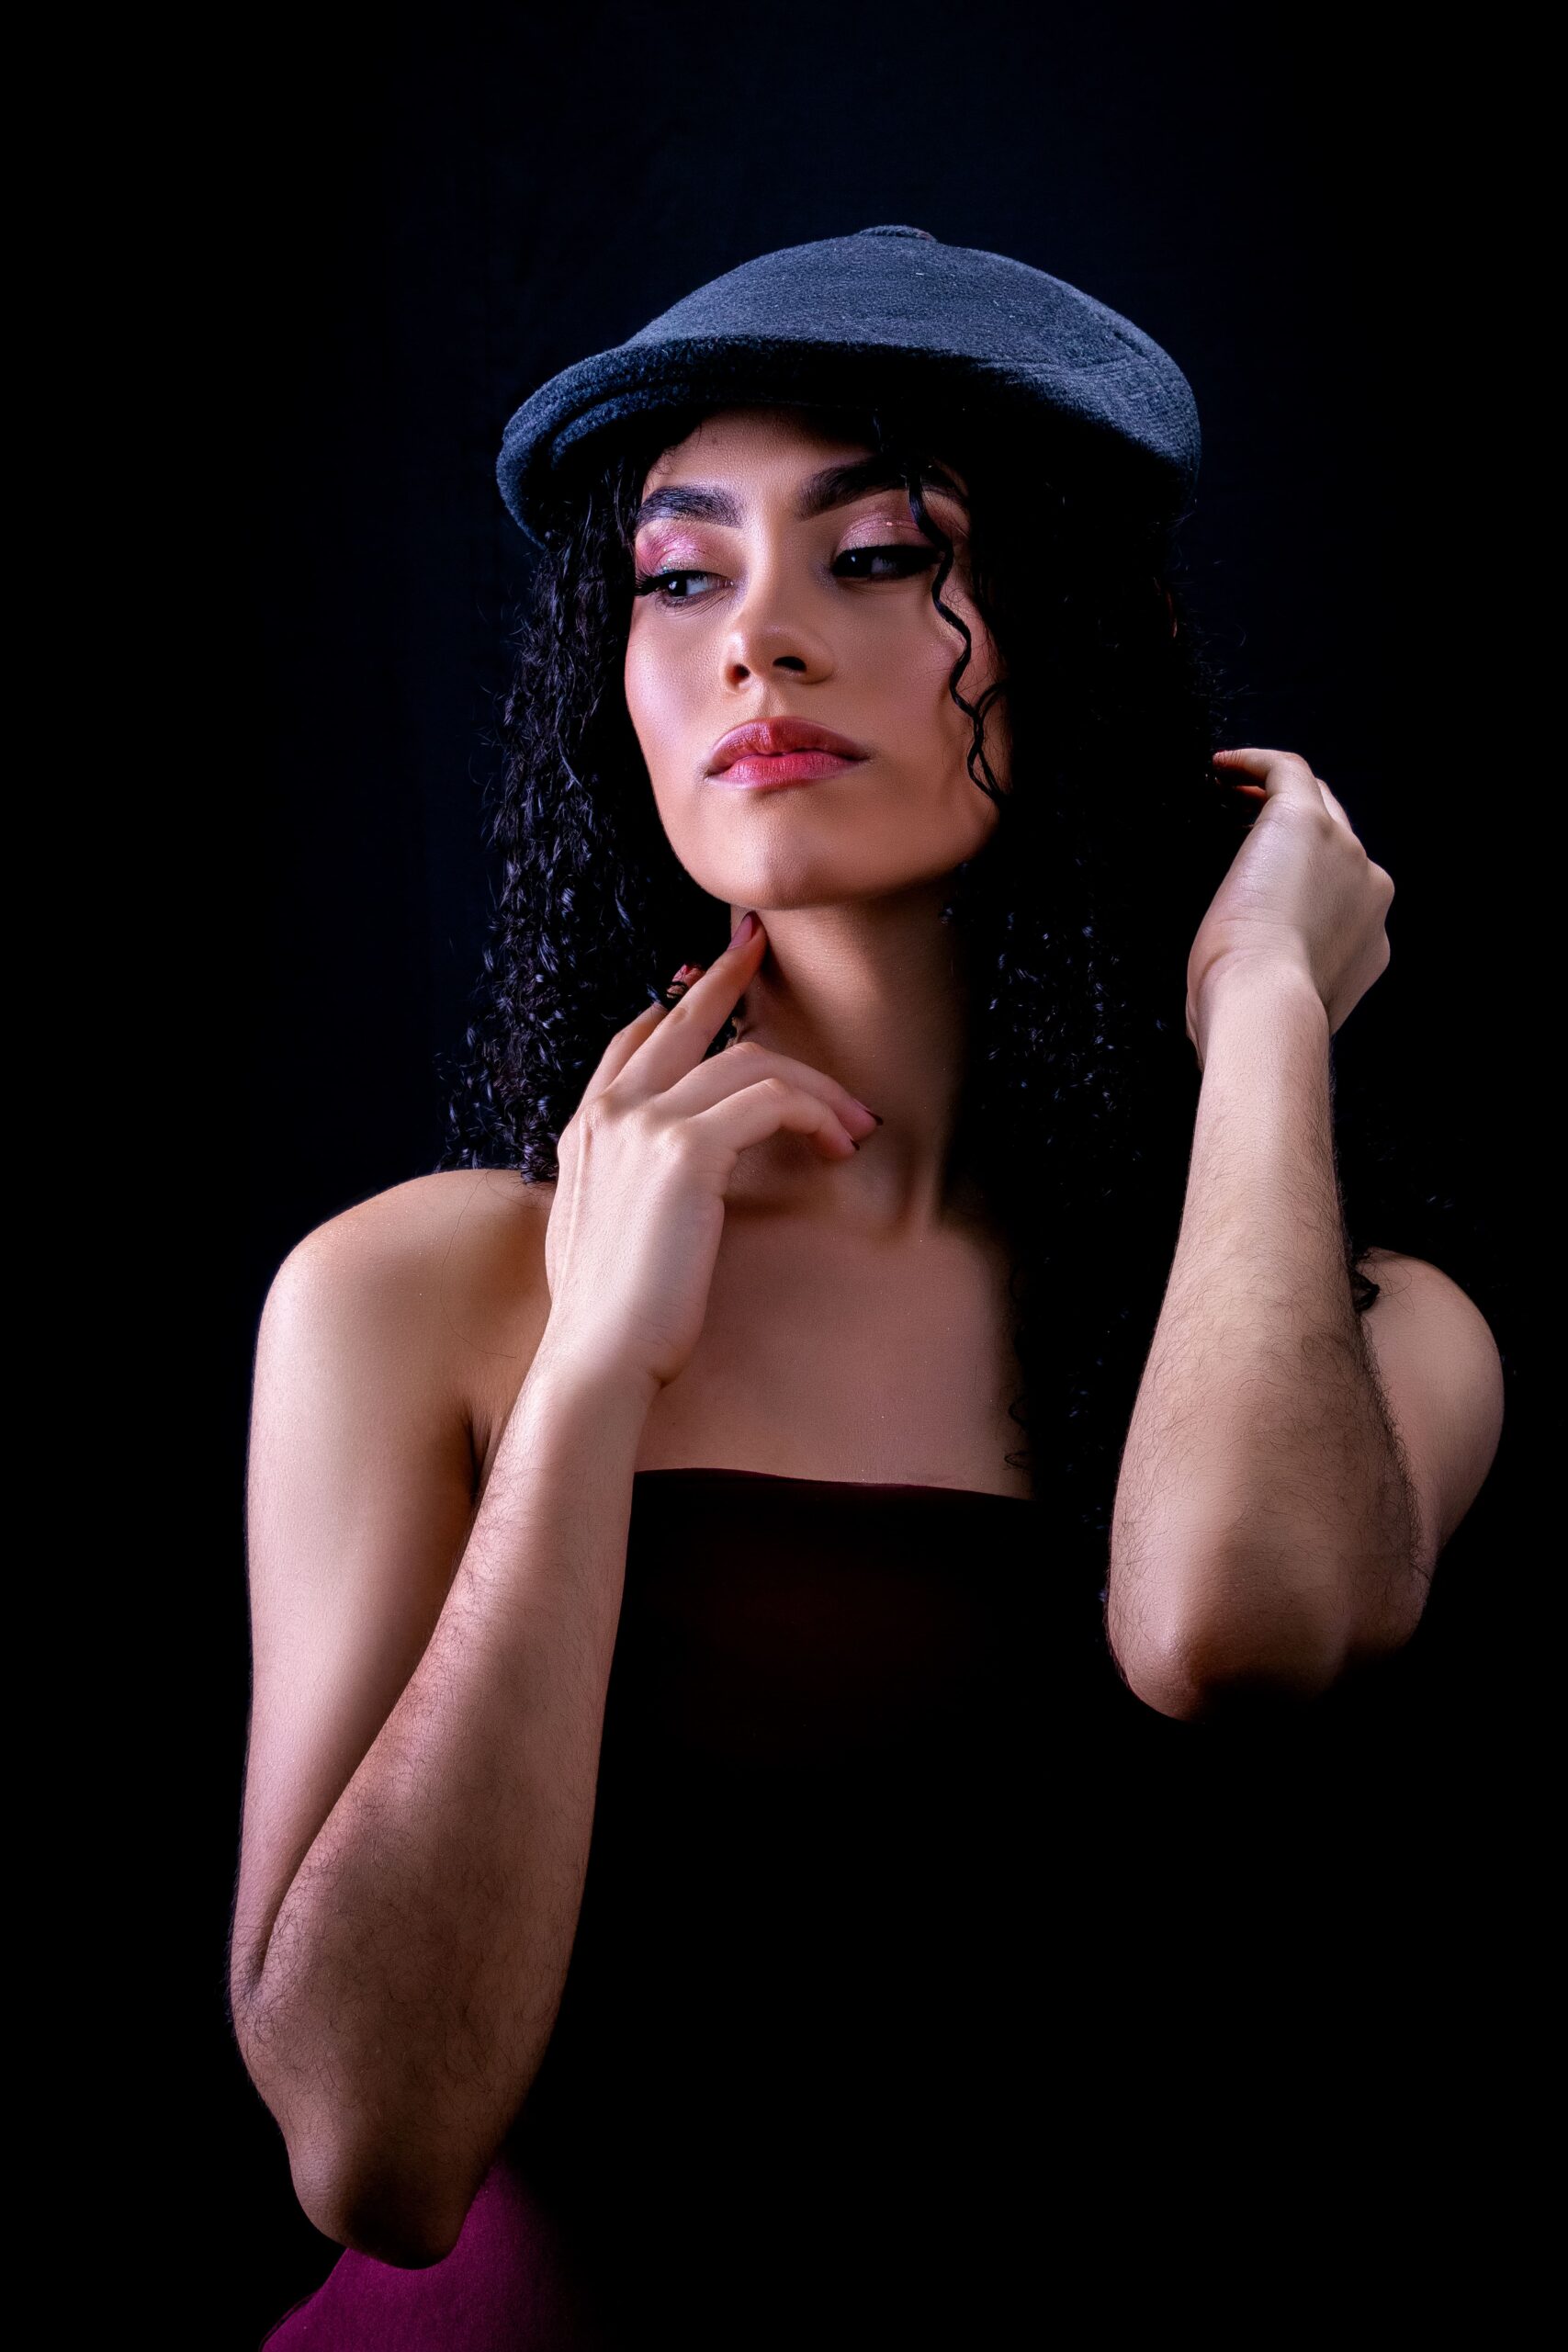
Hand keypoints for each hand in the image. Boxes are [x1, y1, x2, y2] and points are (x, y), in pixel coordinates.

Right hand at [540, 915, 880, 1395]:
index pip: (633, 1040)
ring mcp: (643, 1124)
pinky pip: (771, 1101)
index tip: (709, 974)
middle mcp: (609, 1113)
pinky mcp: (685, 1151)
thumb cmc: (609, 1317)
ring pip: (751, 1062)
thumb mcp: (600, 1234)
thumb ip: (619, 1187)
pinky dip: (816, 1115)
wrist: (598, 1356)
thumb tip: (657, 1183)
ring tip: (854, 1121)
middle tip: (760, 947)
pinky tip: (838, 1145)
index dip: (675, 1003)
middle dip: (727, 976)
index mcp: (585, 1130)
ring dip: (815, 1086)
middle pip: (682, 1020)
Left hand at [1185, 747, 1395, 1064]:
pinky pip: (1286, 772)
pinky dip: (1255, 762)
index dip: (1304, 875)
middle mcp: (1368, 888)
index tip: (1263, 877)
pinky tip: (1223, 767)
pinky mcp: (1307, 822)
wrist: (1266, 1006)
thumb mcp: (1273, 1008)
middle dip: (1298, 824)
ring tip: (1232, 786)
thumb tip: (1224, 999)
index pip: (1343, 890)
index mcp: (1369, 939)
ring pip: (1317, 798)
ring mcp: (1344, 851)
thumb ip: (1271, 991)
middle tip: (1244, 818)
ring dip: (1276, 789)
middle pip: (1339, 834)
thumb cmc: (1255, 1020)